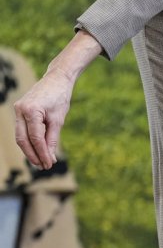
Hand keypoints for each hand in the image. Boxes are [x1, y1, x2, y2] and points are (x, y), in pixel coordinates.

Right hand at [13, 30, 102, 168]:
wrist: (56, 80)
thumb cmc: (60, 98)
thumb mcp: (58, 120)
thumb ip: (52, 139)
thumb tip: (50, 157)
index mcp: (31, 110)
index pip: (36, 138)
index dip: (42, 153)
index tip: (49, 164)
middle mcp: (20, 110)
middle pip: (23, 139)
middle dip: (33, 155)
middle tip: (43, 167)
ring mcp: (17, 110)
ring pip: (20, 136)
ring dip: (29, 150)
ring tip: (40, 162)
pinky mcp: (19, 111)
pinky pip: (22, 130)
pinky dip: (29, 141)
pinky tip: (37, 150)